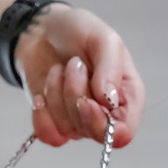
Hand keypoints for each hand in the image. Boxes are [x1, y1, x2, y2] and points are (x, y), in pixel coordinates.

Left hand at [14, 3, 144, 148]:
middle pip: (93, 131)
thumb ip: (110, 67)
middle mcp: (105, 113)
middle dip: (76, 96)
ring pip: (68, 129)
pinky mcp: (54, 123)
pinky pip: (48, 135)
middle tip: (73, 65)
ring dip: (57, 94)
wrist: (41, 31)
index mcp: (127, 95)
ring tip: (59, 69)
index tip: (86, 101)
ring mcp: (78, 120)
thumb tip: (109, 101)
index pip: (123, 132)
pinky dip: (41, 114)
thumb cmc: (78, 32)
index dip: (104, 124)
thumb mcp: (102, 38)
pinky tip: (41, 94)